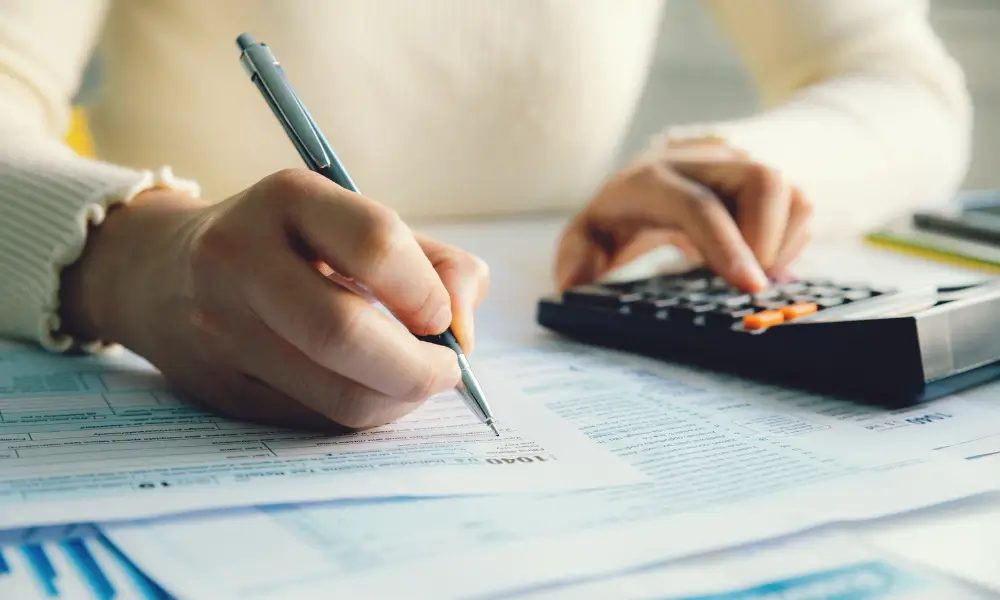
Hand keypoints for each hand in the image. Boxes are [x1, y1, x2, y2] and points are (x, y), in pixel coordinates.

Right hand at [59, 169, 489, 430]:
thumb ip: (436, 263)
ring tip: (414, 380)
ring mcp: (222, 327)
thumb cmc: (291, 244)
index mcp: (287, 199)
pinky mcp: (221, 387)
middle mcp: (240, 258)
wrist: (162, 272)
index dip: (427, 292)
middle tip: (447, 371)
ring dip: (397, 399)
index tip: (444, 318)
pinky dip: (363, 412)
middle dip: (418, 368)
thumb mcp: (358, 223)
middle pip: (344, 332)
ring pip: (334, 393)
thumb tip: (463, 332)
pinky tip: (370, 390)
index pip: (375, 244)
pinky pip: (316, 419)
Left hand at [555, 140, 812, 291]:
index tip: (748, 287)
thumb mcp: (589, 234)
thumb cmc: (622, 214)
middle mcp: (703, 163)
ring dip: (781, 243)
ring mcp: (741, 167)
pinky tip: (760, 262)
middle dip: (767, 239)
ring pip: (791, 192)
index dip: (726, 245)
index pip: (698, 205)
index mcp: (653, 179)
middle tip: (749, 285)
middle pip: (762, 180)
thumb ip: (578, 257)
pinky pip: (802, 207)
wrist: (655, 175)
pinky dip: (791, 242)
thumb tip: (573, 285)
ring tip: (750, 274)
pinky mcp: (768, 180)